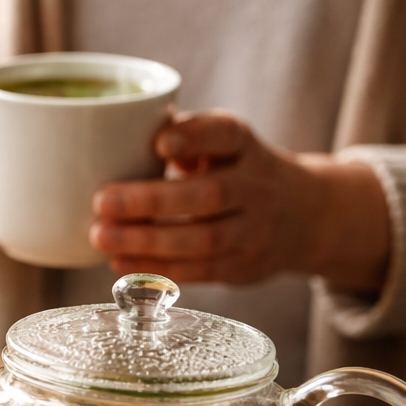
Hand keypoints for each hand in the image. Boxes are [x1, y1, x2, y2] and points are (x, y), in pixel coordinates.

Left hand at [90, 111, 390, 291]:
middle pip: (209, 195)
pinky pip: (201, 271)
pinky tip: (119, 263)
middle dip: (151, 201)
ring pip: (204, 239)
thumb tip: (122, 144)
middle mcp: (256, 186)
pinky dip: (157, 268)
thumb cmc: (235, 169)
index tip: (160, 143)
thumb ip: (180, 139)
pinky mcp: (244, 266)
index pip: (227, 134)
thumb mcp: (221, 144)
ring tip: (102, 237)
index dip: (195, 137)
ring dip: (148, 241)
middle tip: (101, 202)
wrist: (303, 215)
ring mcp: (255, 229)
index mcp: (245, 146)